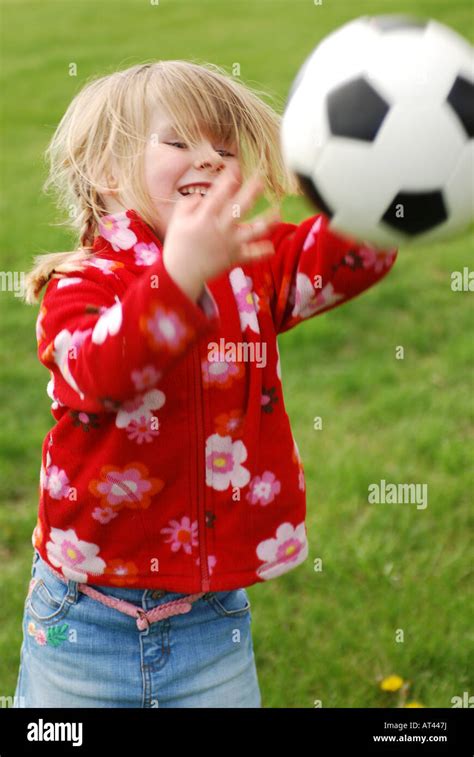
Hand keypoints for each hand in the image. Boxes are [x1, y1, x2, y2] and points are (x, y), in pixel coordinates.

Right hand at [162, 172, 279, 300]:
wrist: (181, 274)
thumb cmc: (178, 244)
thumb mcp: (177, 220)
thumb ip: (189, 204)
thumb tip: (202, 196)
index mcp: (205, 217)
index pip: (219, 194)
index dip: (228, 179)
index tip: (236, 167)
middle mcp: (220, 228)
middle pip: (240, 207)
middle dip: (252, 192)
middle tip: (261, 180)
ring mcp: (230, 243)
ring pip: (253, 231)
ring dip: (267, 221)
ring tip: (278, 212)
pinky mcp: (234, 257)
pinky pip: (252, 255)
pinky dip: (262, 252)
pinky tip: (272, 247)